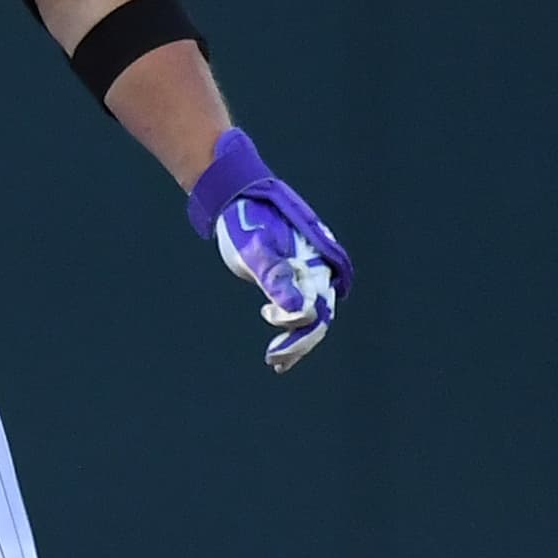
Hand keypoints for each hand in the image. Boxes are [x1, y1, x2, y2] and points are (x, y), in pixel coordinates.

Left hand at [186, 129, 351, 372]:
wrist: (237, 196)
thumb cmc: (245, 220)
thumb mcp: (255, 250)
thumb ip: (276, 278)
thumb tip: (298, 312)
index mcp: (315, 261)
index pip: (317, 307)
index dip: (299, 329)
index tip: (272, 331)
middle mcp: (317, 268)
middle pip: (319, 315)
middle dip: (300, 342)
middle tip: (275, 360)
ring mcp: (307, 272)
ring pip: (313, 315)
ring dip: (297, 340)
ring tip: (276, 361)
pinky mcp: (294, 276)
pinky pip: (301, 307)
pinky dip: (291, 328)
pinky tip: (278, 348)